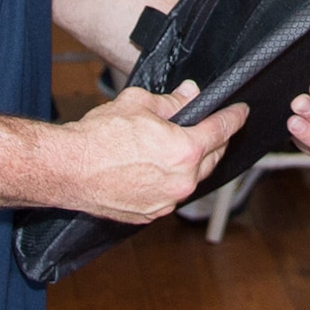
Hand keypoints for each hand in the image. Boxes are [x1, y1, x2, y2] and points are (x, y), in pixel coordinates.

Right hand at [65, 80, 247, 222]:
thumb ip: (173, 101)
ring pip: (192, 179)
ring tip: (180, 146)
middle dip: (215, 140)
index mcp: (186, 151)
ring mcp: (166, 201)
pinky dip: (171, 180)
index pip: (222, 130)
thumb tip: (190, 95)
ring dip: (193, 162)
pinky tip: (158, 168)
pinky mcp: (149, 213)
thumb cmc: (99, 137)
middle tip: (210, 126)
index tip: (241, 112)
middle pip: (213, 157)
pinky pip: (170, 194)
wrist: (68, 169)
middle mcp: (181, 181)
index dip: (235, 117)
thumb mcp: (140, 103)